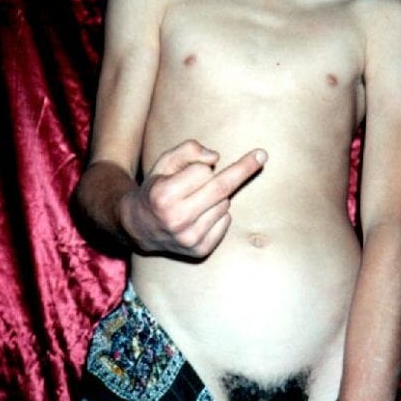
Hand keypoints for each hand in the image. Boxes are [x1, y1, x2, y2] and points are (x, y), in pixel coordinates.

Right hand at [119, 139, 266, 257]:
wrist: (138, 227)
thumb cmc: (156, 188)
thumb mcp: (164, 162)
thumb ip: (188, 150)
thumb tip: (216, 158)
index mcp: (163, 195)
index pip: (202, 172)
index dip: (202, 166)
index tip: (208, 163)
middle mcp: (176, 220)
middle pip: (221, 189)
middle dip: (243, 169)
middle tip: (262, 155)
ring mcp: (189, 238)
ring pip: (224, 205)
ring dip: (219, 196)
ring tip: (198, 200)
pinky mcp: (199, 251)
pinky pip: (225, 222)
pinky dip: (220, 213)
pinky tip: (202, 215)